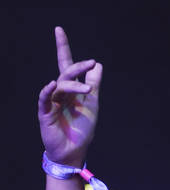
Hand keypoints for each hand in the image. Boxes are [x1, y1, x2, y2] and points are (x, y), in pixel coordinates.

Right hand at [38, 27, 101, 166]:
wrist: (74, 150)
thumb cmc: (82, 128)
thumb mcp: (92, 103)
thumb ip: (94, 84)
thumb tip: (97, 65)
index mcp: (71, 89)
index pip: (67, 65)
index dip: (63, 48)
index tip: (59, 30)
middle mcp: (60, 92)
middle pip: (65, 72)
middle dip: (77, 66)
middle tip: (90, 63)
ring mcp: (51, 102)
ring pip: (60, 86)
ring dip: (74, 85)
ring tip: (88, 89)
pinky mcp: (45, 113)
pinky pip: (44, 99)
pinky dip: (48, 91)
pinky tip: (52, 84)